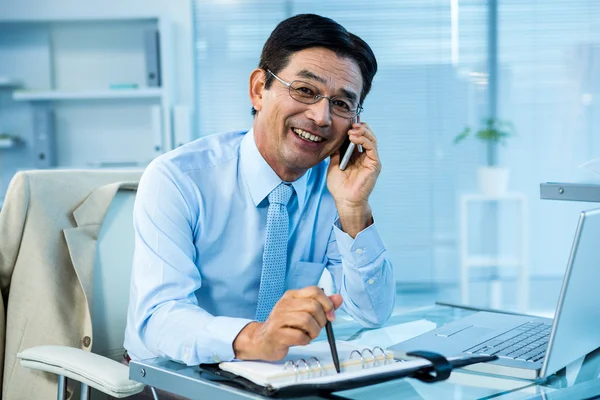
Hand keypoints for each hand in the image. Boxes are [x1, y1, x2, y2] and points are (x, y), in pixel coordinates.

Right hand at [233, 286, 342, 360]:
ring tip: (309, 335)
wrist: (261, 340)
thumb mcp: (303, 312)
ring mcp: (278, 318)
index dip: (327, 303)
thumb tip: (339, 298)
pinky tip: (301, 340)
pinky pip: (299, 336)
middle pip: (313, 306)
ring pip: (307, 320)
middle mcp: (284, 304)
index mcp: (292, 296)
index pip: (314, 291)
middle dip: (321, 321)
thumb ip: (321, 305)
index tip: (331, 316)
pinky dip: (305, 340)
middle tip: (317, 328)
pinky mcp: (276, 334)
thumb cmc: (285, 326)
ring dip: (314, 332)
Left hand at [327, 117, 380, 236]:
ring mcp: (371, 160)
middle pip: (367, 135)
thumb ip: (336, 152)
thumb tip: (334, 137)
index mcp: (357, 155)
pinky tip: (354, 137)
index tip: (346, 121)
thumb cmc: (339, 186)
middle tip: (350, 123)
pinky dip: (364, 140)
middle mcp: (366, 156)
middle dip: (360, 127)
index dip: (353, 128)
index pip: (359, 137)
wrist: (345, 200)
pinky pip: (372, 147)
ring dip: (362, 132)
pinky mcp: (375, 164)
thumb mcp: (334, 164)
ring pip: (371, 139)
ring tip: (351, 130)